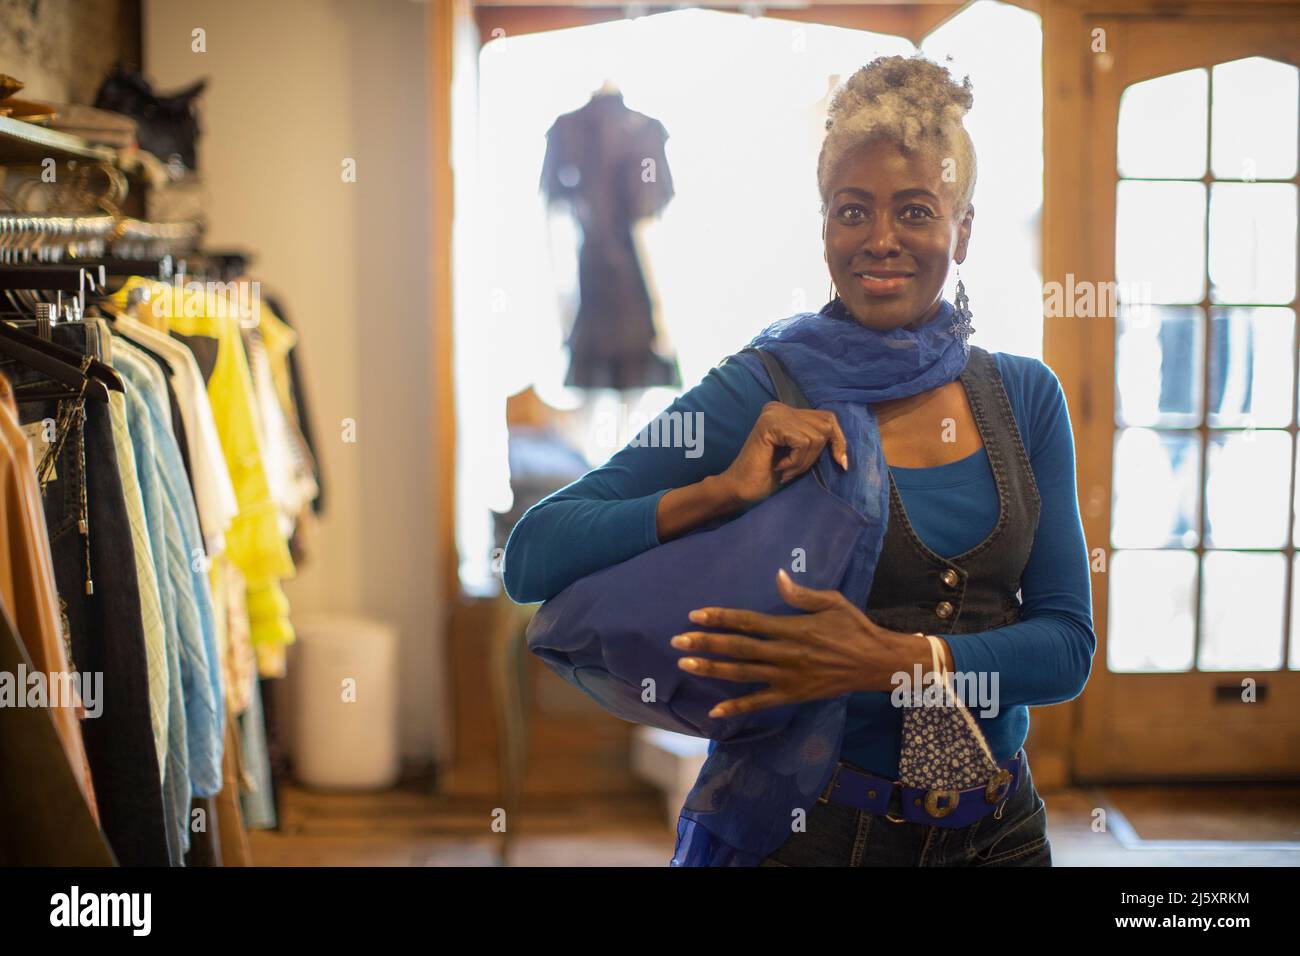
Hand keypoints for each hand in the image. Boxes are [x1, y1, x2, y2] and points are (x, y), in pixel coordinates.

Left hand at [670, 569, 915, 717]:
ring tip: (686, 666)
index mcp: (793, 628)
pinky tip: (715, 712)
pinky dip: (738, 708)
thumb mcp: (832, 602)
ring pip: (744, 674)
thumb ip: (800, 594)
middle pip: (738, 648)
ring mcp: (789, 677)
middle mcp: (787, 653)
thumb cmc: (854, 628)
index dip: (720, 617)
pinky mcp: (794, 695)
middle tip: (678, 641)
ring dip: (713, 670)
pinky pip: (761, 703)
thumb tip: (778, 576)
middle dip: (706, 644)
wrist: (877, 663)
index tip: (695, 614)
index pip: (749, 621)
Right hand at [717, 401, 848, 506]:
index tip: (842, 463)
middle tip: (794, 469)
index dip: (839, 441)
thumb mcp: (800, 455)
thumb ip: (816, 441)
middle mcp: (779, 407)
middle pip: (825, 425)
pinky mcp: (771, 424)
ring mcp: (774, 413)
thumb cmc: (769, 476)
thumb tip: (843, 442)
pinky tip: (779, 468)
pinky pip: (803, 442)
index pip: (827, 418)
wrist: (741, 490)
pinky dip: (796, 461)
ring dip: (804, 461)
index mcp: (786, 412)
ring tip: (785, 470)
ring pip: (816, 436)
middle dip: (817, 454)